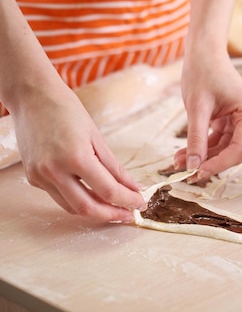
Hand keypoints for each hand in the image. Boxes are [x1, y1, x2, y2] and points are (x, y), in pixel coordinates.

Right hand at [12, 83, 145, 221]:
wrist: (32, 96)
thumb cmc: (66, 109)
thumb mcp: (96, 136)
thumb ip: (114, 166)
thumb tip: (132, 186)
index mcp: (76, 157)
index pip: (107, 190)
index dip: (127, 200)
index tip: (140, 203)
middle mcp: (55, 171)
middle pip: (88, 208)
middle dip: (112, 215)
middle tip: (128, 214)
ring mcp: (40, 176)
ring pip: (71, 207)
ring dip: (94, 210)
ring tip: (113, 207)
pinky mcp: (32, 177)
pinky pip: (58, 196)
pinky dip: (76, 198)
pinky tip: (90, 193)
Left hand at [175, 51, 241, 183]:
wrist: (203, 52)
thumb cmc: (203, 72)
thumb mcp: (197, 108)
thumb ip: (196, 139)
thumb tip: (192, 167)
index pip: (240, 149)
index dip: (219, 164)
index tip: (197, 172)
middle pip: (232, 152)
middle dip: (208, 162)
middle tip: (185, 173)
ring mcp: (241, 121)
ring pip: (222, 149)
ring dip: (201, 157)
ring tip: (177, 162)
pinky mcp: (229, 122)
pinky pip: (217, 141)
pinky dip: (201, 147)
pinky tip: (183, 154)